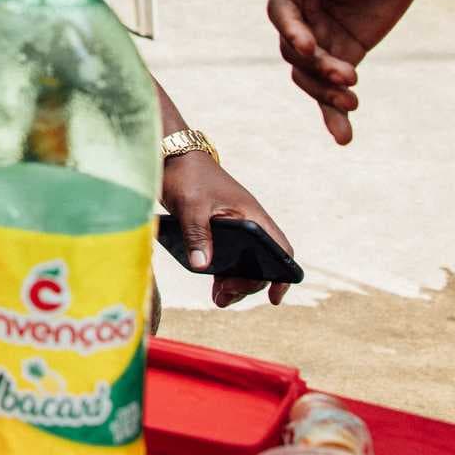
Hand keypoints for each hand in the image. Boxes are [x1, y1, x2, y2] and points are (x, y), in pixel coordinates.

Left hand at [161, 151, 297, 307]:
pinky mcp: (216, 230)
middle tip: (224, 297)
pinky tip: (213, 287)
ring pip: (244, 262)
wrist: (171, 155)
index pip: (280, 248)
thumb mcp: (191, 206)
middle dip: (247, 285)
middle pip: (261, 263)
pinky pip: (228, 257)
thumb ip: (197, 235)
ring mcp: (233, 227)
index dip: (283, 274)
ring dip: (234, 283)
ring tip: (218, 299)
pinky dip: (223, 273)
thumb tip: (201, 266)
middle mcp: (247, 222)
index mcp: (251, 215)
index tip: (274, 298)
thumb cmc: (187, 175)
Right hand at [266, 0, 420, 144]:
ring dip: (324, 93)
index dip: (292, 31)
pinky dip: (333, 114)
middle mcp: (299, 15)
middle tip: (347, 77)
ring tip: (352, 102)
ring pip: (309, 75)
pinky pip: (332, 88)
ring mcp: (320, 38)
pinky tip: (343, 136)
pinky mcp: (344, 55)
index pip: (281, 13)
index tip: (311, 47)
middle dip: (316, 67)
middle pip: (294, 50)